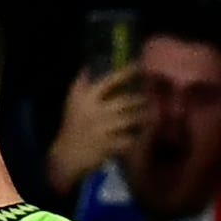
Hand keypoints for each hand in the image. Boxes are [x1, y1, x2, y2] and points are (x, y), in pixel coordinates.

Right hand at [47, 65, 149, 194]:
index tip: (140, 66)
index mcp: (87, 99)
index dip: (126, 72)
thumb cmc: (72, 126)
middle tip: (151, 97)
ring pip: (129, 119)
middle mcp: (95, 112)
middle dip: (139, 99)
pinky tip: (143, 135)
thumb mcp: (72, 102)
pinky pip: (127, 139)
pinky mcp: (107, 145)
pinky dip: (136, 137)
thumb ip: (80, 84)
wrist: (67, 154)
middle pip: (124, 101)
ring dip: (142, 116)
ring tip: (153, 114)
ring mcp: (102, 130)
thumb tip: (87, 67)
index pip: (110, 81)